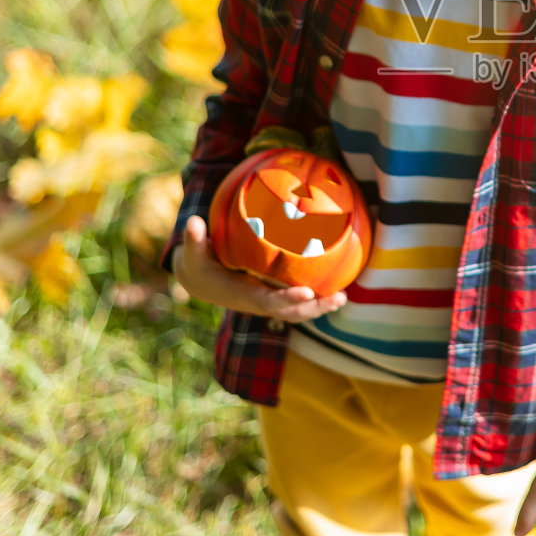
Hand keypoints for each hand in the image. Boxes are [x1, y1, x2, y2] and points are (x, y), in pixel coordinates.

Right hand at [170, 215, 347, 322]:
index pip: (266, 300)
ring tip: (342, 298)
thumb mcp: (193, 252)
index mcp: (241, 293)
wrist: (200, 281)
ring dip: (320, 308)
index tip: (306, 293)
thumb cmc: (199, 263)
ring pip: (296, 312)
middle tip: (338, 298)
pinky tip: (336, 291)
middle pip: (289, 312)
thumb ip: (195, 239)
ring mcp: (266, 302)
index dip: (286, 299)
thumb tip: (193, 222)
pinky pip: (296, 304)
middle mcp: (257, 303)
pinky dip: (315, 301)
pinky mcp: (272, 297)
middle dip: (313, 308)